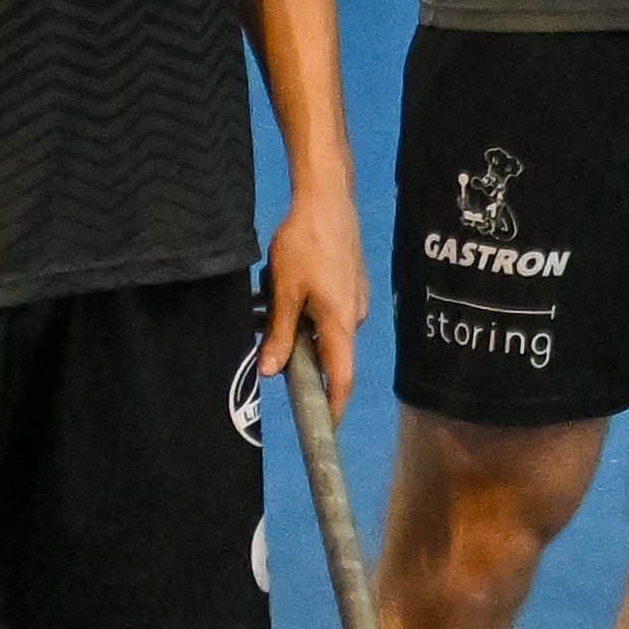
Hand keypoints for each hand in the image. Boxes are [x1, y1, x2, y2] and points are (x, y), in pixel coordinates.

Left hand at [257, 181, 368, 410]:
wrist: (327, 201)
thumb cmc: (305, 245)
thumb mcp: (284, 292)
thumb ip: (281, 334)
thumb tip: (272, 371)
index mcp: (341, 323)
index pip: (343, 378)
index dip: (335, 406)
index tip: (326, 426)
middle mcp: (356, 316)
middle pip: (332, 354)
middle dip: (303, 358)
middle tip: (270, 343)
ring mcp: (357, 299)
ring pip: (327, 331)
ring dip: (302, 330)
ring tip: (271, 302)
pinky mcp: (353, 285)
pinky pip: (331, 313)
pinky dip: (310, 313)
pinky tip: (290, 289)